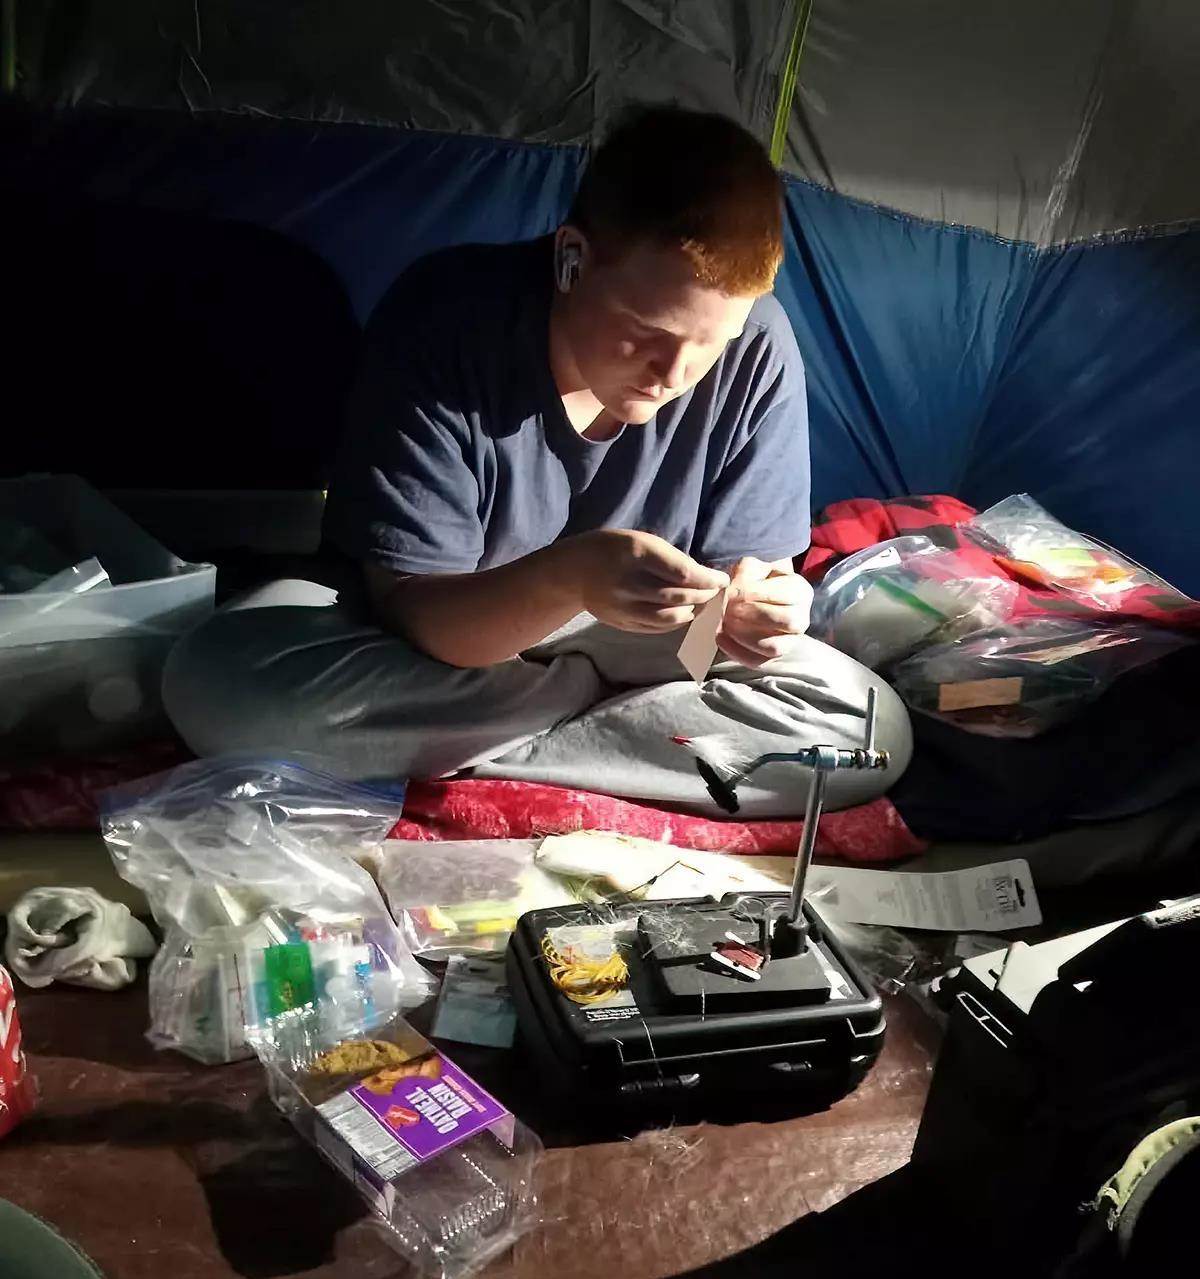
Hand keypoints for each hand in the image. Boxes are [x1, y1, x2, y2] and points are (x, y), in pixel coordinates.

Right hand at [572, 530, 728, 633]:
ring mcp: (623, 606)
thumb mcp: (642, 541)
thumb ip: (671, 559)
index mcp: (636, 553)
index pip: (683, 572)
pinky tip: (683, 614)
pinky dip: (675, 622)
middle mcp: (629, 582)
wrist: (575, 571)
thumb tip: (705, 578)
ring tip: (701, 605)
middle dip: (704, 596)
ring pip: (669, 617)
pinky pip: (656, 627)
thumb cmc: (616, 550)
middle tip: (715, 593)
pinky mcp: (621, 622)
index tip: (721, 579)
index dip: (708, 579)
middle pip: (678, 596)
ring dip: (692, 612)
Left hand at [717, 557, 812, 664]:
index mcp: (800, 592)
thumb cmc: (753, 580)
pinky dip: (735, 650)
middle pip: (787, 621)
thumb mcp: (752, 566)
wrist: (751, 598)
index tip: (735, 592)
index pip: (787, 595)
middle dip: (753, 615)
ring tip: (726, 622)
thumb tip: (736, 592)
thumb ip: (747, 572)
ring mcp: (788, 642)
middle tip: (729, 609)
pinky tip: (720, 635)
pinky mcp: (769, 659)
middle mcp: (801, 619)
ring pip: (773, 647)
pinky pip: (756, 661)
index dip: (758, 594)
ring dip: (744, 635)